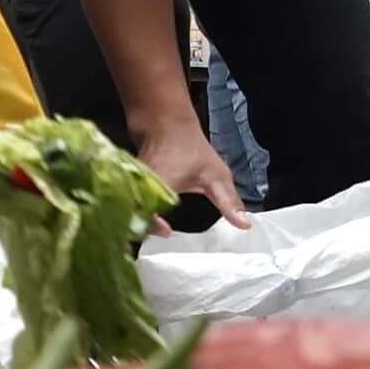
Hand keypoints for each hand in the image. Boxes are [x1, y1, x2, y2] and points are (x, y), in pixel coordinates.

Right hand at [128, 114, 247, 230]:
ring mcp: (128, 186)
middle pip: (131, 216)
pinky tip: (140, 229)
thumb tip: (245, 225)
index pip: (147, 208)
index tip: (168, 231)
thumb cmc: (190, 149)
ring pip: (125, 211)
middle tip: (152, 244)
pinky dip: (131, 217)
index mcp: (159, 183)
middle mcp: (137, 185)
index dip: (153, 224)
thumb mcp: (215, 175)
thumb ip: (228, 201)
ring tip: (145, 241)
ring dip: (133, 226)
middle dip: (138, 232)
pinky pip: (125, 205)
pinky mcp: (125, 187)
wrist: (165, 124)